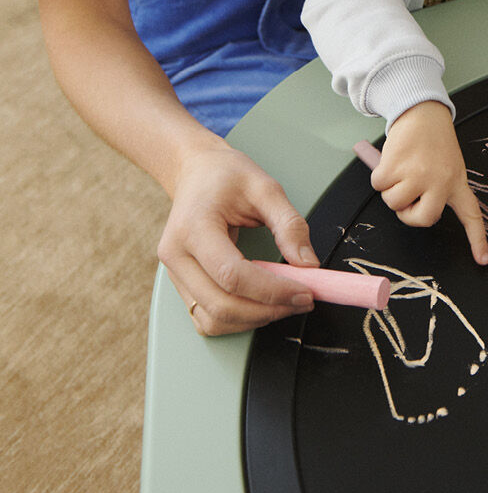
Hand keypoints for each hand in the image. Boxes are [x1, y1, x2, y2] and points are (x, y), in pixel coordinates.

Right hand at [158, 142, 320, 335]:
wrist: (197, 172)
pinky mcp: (182, 284)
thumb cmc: (225, 175)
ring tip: (285, 303)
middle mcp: (176, 255)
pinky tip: (261, 304)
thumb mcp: (266, 188)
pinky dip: (237, 320)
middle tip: (302, 301)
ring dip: (254, 319)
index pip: (232, 275)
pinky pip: (207, 318)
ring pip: (212, 319)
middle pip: (221, 304)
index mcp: (194, 227)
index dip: (272, 290)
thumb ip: (290, 225)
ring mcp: (174, 273)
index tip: (304, 292)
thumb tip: (308, 265)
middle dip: (267, 310)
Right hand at [372, 101, 487, 265]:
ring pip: (394, 202)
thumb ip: (437, 187)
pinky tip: (391, 159)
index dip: (477, 241)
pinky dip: (379, 174)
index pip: (472, 216)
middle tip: (407, 195)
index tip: (483, 261)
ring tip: (401, 167)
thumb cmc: (432, 141)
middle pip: (422, 219)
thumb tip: (409, 209)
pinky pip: (379, 185)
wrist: (421, 111)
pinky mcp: (397, 166)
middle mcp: (441, 182)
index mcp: (457, 183)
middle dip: (407, 213)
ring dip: (391, 188)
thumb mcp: (446, 164)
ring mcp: (418, 174)